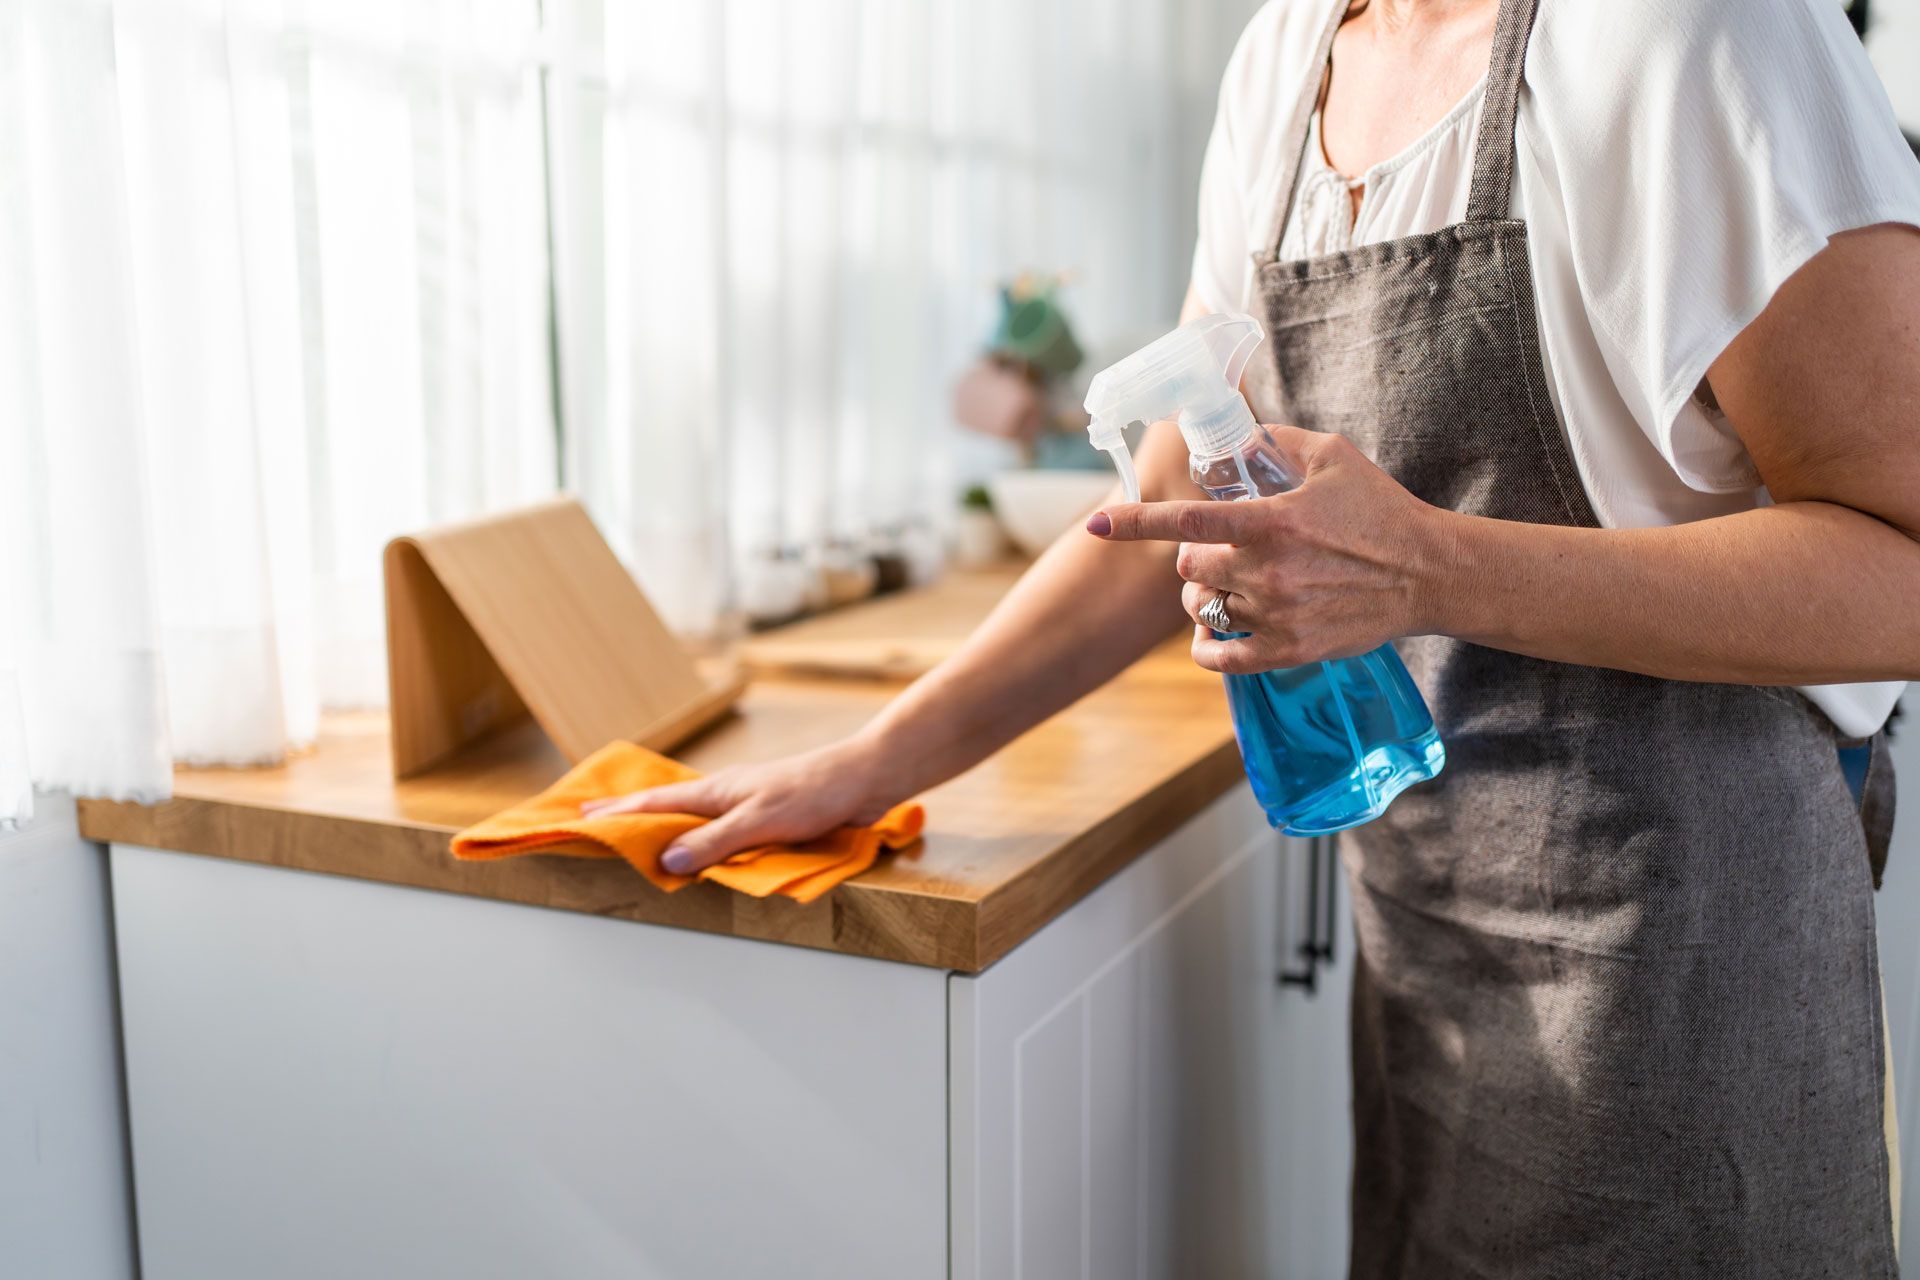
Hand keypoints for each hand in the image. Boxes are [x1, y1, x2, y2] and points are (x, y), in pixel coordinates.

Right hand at [579, 735, 906, 874]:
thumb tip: (667, 861)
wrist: (862, 778)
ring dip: (661, 822)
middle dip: (628, 812)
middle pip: (666, 806)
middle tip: (592, 816)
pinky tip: (700, 841)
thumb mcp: (760, 820)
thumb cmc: (814, 792)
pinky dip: (697, 833)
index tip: (580, 816)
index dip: (618, 813)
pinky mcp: (767, 814)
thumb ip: (716, 841)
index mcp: (716, 792)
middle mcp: (725, 794)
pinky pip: (719, 826)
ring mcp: (745, 802)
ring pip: (691, 815)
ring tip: (635, 830)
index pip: (655, 805)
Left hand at [1087, 425, 1449, 673]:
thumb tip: (1236, 435)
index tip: (1098, 525)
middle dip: (1193, 558)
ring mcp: (1277, 616)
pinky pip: (1222, 658)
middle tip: (1215, 552)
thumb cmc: (1379, 511)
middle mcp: (1268, 572)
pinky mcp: (1289, 650)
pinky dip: (1208, 647)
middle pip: (1189, 569)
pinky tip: (1213, 634)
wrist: (1427, 573)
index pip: (1185, 524)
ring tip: (1228, 586)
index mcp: (1271, 523)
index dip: (1134, 523)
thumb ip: (1276, 443)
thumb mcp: (1332, 457)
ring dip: (1205, 596)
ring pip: (1203, 609)